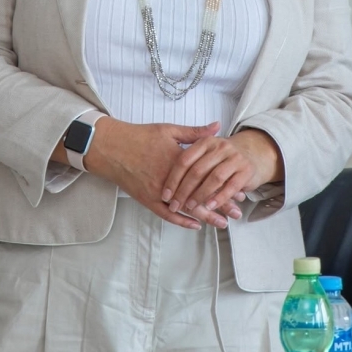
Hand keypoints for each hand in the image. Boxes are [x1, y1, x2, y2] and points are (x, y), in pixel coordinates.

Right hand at [84, 119, 242, 229]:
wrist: (111, 147)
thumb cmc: (140, 136)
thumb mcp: (169, 130)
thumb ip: (195, 132)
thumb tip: (218, 127)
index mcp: (179, 161)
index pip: (207, 177)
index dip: (224, 185)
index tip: (240, 190)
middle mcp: (170, 180)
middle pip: (200, 196)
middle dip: (220, 205)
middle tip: (236, 212)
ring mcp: (158, 192)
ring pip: (186, 208)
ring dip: (205, 216)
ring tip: (222, 222)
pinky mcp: (147, 199)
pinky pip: (166, 215)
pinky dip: (181, 221)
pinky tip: (195, 225)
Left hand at [161, 129, 282, 219]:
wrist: (254, 152)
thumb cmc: (222, 155)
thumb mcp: (204, 149)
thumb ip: (187, 158)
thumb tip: (164, 168)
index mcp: (206, 141)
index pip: (185, 160)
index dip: (174, 179)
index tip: (165, 194)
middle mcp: (220, 147)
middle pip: (197, 171)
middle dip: (184, 191)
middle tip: (175, 205)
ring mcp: (235, 158)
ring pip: (214, 179)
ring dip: (200, 195)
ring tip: (190, 207)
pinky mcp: (246, 171)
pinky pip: (230, 186)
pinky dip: (219, 198)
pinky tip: (210, 207)